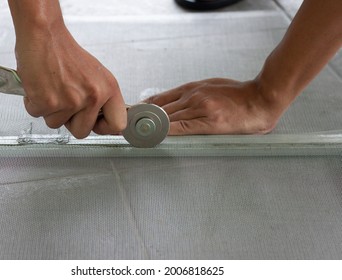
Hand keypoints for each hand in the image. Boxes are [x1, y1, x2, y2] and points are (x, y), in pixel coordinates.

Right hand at [15, 24, 126, 137]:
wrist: (44, 35)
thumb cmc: (64, 52)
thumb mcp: (95, 75)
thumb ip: (101, 98)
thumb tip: (106, 122)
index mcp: (108, 88)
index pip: (118, 123)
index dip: (104, 127)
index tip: (95, 125)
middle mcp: (93, 96)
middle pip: (82, 131)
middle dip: (69, 121)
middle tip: (64, 103)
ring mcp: (72, 101)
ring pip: (56, 124)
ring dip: (50, 111)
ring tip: (52, 89)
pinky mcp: (49, 102)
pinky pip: (38, 115)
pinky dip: (34, 103)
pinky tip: (39, 87)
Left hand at [145, 78, 283, 134]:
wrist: (260, 99)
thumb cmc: (237, 94)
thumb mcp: (209, 86)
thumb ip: (190, 94)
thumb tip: (171, 104)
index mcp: (192, 88)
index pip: (159, 98)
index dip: (143, 108)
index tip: (132, 116)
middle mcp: (193, 97)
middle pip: (160, 109)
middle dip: (143, 119)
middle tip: (128, 129)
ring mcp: (201, 109)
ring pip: (169, 119)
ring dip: (151, 127)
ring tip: (136, 135)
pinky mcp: (210, 123)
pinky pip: (183, 128)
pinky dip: (167, 132)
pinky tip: (156, 137)